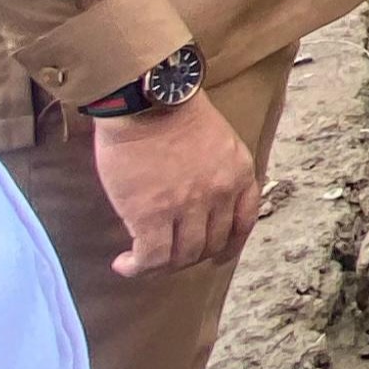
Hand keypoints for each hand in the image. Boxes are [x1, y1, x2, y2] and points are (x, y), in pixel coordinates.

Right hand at [92, 93, 259, 276]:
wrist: (148, 101)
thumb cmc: (175, 112)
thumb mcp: (218, 140)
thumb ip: (217, 171)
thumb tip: (200, 204)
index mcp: (239, 172)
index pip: (244, 221)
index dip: (231, 245)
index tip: (219, 256)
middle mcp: (220, 193)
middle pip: (211, 244)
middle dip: (191, 255)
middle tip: (168, 253)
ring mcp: (188, 206)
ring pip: (183, 256)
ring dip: (163, 265)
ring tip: (143, 260)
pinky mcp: (152, 215)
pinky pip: (151, 258)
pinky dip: (137, 267)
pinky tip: (124, 263)